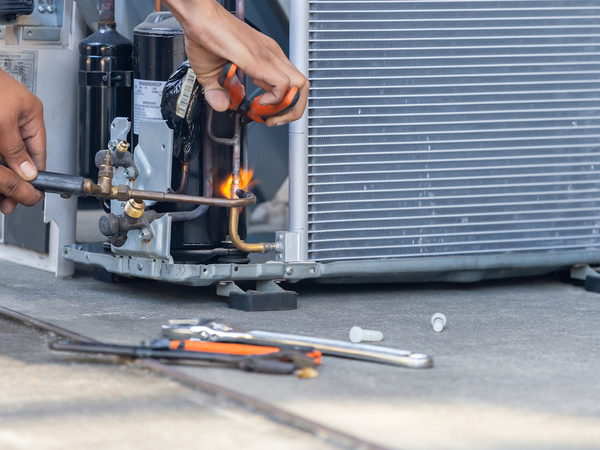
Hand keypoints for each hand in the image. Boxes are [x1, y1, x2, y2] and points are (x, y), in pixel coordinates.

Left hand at [0, 69, 45, 214]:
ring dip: (2, 169)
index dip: (35, 173)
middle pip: (20, 154)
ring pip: (4, 152)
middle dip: (15, 175)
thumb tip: (27, 171)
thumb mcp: (3, 122)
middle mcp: (15, 116)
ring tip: (0, 187)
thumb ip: (15, 149)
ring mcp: (0, 118)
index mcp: (30, 113)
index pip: (38, 151)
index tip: (31, 190)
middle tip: (9, 196)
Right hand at [163, 0, 308, 126]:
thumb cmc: (206, 37)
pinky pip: (281, 84)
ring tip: (267, 113)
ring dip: (286, 108)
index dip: (284, 105)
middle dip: (292, 109)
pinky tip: (258, 102)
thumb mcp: (210, 75)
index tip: (265, 113)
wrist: (198, 17)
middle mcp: (271, 55)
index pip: (292, 84)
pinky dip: (274, 100)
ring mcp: (267, 56)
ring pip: (299, 86)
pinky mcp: (258, 60)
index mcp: (266, 57)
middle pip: (302, 86)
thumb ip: (217, 93)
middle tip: (272, 118)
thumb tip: (223, 106)